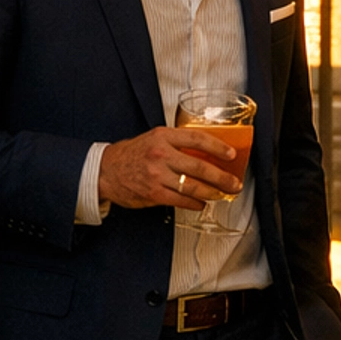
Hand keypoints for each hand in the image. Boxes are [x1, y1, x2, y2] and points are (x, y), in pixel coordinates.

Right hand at [99, 125, 241, 211]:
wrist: (106, 171)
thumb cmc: (131, 154)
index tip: (231, 154)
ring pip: (193, 185)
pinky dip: (195, 203)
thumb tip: (205, 153)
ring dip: (212, 192)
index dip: (217, 147)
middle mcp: (161, 154)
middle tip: (234, 183)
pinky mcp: (154, 193)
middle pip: (200, 165)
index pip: (197, 138)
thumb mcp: (153, 139)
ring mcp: (157, 175)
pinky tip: (202, 203)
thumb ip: (176, 143)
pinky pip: (181, 200)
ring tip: (222, 194)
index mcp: (163, 136)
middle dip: (222, 177)